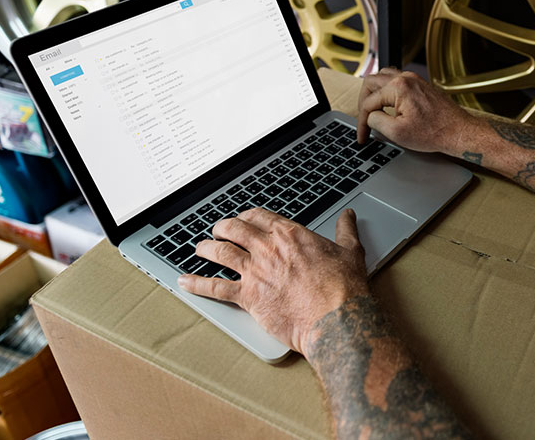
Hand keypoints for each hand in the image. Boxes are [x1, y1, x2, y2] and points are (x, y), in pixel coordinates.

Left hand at [177, 208, 368, 355]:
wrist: (335, 317)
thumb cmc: (343, 287)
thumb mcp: (350, 251)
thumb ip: (345, 231)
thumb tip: (348, 216)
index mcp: (290, 234)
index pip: (260, 216)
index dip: (248, 216)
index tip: (243, 219)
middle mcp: (267, 248)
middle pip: (234, 229)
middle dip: (222, 227)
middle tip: (217, 229)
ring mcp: (254, 272)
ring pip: (220, 253)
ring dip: (206, 248)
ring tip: (199, 248)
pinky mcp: (248, 297)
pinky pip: (215, 288)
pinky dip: (197, 284)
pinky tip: (185, 282)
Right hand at [357, 68, 474, 152]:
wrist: (458, 132)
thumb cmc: (434, 133)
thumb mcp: (397, 133)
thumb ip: (376, 121)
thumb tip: (370, 116)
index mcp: (398, 87)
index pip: (369, 102)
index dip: (361, 121)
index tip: (363, 136)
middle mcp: (406, 78)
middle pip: (371, 83)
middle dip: (364, 103)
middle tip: (364, 120)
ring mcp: (414, 79)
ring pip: (383, 77)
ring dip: (374, 93)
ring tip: (372, 110)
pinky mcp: (420, 84)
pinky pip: (396, 80)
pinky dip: (386, 90)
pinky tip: (387, 104)